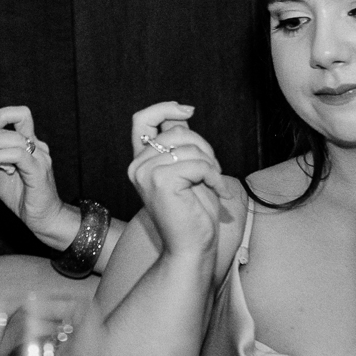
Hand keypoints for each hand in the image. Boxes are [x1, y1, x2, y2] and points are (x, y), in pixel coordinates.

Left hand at [0, 105, 69, 245]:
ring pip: (13, 137)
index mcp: (30, 143)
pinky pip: (17, 155)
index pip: (19, 115)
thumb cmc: (22, 195)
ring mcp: (40, 156)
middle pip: (13, 122)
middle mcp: (37, 145)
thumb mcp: (1, 172)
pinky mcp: (38, 169)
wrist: (42, 217)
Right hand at [128, 101, 230, 259]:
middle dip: (204, 147)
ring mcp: (146, 172)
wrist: (191, 247)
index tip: (188, 110)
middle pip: (177, 131)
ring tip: (213, 185)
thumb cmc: (193, 212)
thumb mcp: (186, 169)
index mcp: (141, 161)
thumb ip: (179, 144)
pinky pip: (199, 164)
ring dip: (211, 165)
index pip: (142, 119)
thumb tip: (182, 113)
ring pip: (190, 147)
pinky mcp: (161, 181)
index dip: (164, 108)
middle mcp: (137, 165)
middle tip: (212, 172)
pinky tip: (218, 192)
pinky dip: (215, 177)